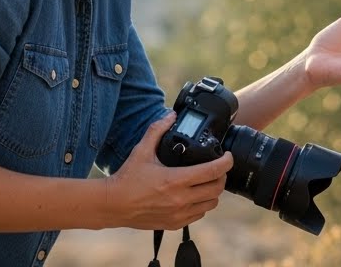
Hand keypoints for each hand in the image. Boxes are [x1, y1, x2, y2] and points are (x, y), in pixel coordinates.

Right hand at [103, 113, 232, 230]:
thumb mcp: (142, 151)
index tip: (227, 156)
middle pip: (217, 188)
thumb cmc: (127, 178)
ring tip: (208, 182)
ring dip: (213, 192)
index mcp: (175, 180)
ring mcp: (179, 214)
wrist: (113, 205)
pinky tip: (195, 196)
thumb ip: (157, 130)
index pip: (213, 171)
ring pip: (211, 204)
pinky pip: (199, 215)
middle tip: (218, 168)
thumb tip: (170, 115)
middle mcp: (181, 199)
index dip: (226, 162)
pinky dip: (201, 205)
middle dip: (222, 176)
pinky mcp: (174, 224)